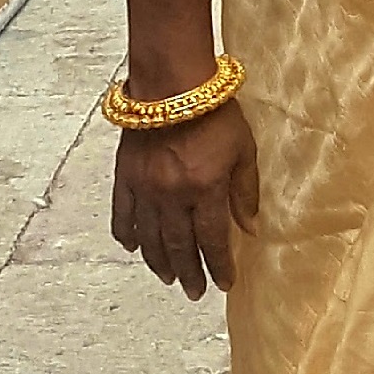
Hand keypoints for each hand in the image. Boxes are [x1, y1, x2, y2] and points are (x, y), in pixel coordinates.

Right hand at [111, 96, 259, 299]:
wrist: (172, 83)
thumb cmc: (215, 111)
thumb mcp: (244, 149)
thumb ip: (245, 190)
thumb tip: (250, 228)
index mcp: (205, 190)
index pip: (213, 240)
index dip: (219, 265)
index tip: (224, 284)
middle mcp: (173, 196)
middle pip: (180, 246)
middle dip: (190, 273)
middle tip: (195, 291)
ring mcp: (146, 189)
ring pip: (151, 238)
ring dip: (160, 262)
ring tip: (169, 277)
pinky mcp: (126, 177)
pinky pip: (123, 214)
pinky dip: (127, 234)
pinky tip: (133, 248)